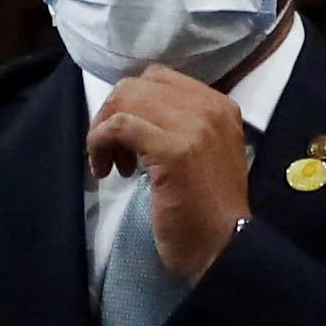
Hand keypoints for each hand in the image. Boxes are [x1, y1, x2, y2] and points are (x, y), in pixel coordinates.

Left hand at [90, 65, 255, 281]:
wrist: (225, 246)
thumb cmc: (208, 209)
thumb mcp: (204, 153)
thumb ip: (179, 126)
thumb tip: (132, 114)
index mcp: (219, 106)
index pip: (159, 79)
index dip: (131, 103)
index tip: (125, 137)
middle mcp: (210, 108)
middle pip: (138, 86)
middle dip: (113, 114)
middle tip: (112, 152)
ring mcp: (193, 127)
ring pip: (126, 101)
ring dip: (105, 131)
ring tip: (111, 165)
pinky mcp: (173, 150)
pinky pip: (119, 127)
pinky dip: (100, 143)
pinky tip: (104, 170)